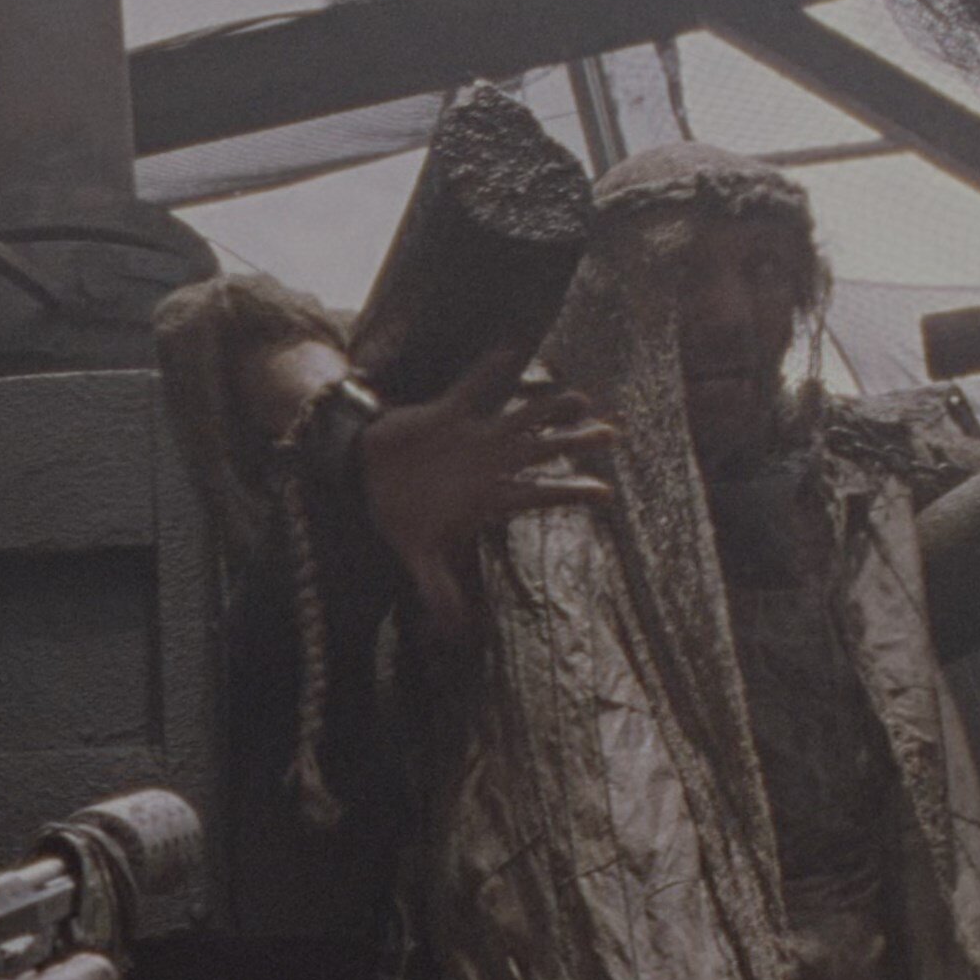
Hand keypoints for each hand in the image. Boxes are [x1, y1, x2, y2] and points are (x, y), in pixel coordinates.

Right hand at [355, 345, 617, 624]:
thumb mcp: (419, 554)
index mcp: (489, 495)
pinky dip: (490, 370)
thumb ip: (438, 587)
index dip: (570, 493)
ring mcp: (474, 436)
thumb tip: (453, 631)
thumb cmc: (402, 514)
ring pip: (520, 418)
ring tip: (580, 397)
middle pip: (542, 451)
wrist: (368, 477)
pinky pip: (474, 388)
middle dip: (575, 443)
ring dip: (548, 408)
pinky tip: (513, 347)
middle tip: (612, 435)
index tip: (606, 495)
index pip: (538, 494)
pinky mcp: (448, 412)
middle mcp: (491, 463)